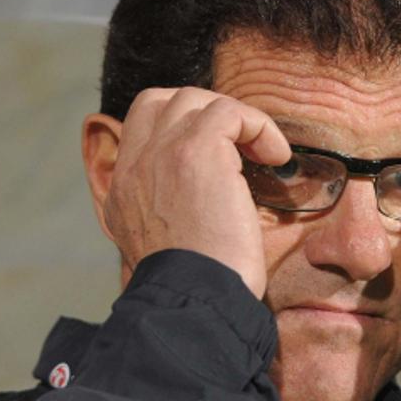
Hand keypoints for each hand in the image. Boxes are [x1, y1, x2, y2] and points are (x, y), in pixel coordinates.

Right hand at [96, 87, 289, 297]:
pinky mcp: (196, 152)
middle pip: (162, 101)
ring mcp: (162, 154)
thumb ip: (168, 217)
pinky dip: (258, 126)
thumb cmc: (196, 290)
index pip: (140, 127)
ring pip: (194, 99)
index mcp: (123, 190)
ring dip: (235, 119)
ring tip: (263, 152)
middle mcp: (135, 167)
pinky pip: (229, 112)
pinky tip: (276, 158)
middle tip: (240, 145)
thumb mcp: (164, 251)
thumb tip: (200, 206)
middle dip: (206, 112)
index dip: (180, 126)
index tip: (218, 153)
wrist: (195, 301)